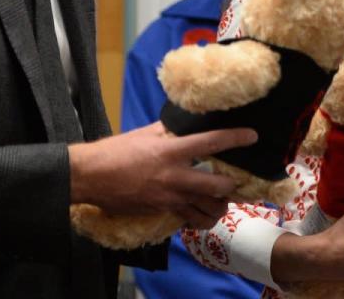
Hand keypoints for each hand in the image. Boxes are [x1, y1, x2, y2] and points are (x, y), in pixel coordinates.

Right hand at [69, 122, 256, 228]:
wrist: (91, 177)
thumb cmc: (115, 151)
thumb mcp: (144, 133)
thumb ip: (168, 130)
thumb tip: (185, 124)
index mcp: (170, 151)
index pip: (210, 143)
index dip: (234, 138)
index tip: (251, 135)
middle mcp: (174, 176)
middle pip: (216, 185)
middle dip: (233, 185)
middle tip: (238, 180)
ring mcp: (168, 197)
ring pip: (206, 208)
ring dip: (220, 205)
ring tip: (224, 199)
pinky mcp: (162, 211)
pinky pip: (189, 218)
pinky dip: (199, 217)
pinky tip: (201, 211)